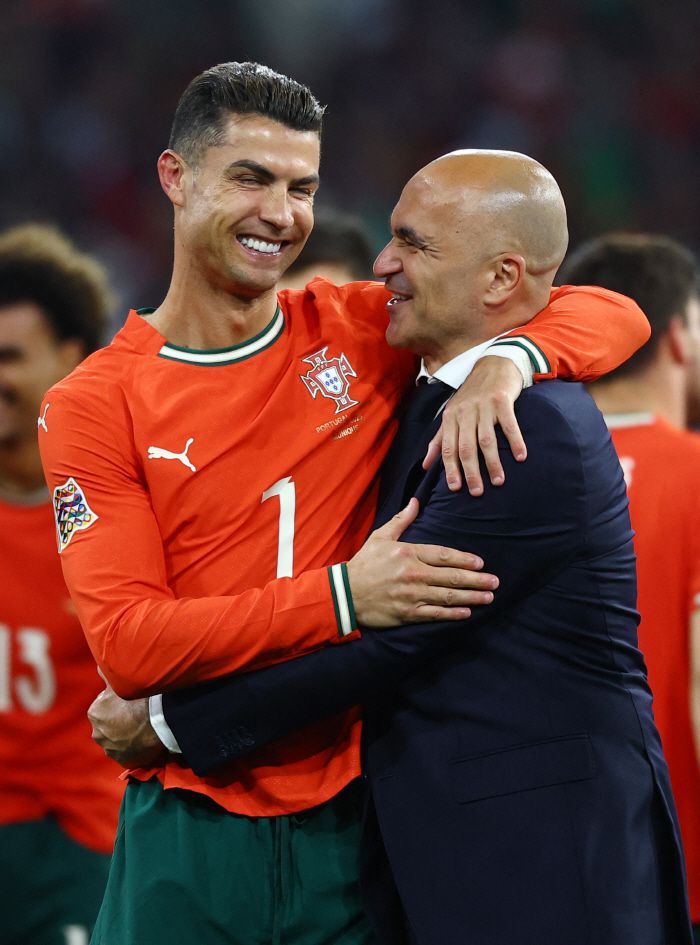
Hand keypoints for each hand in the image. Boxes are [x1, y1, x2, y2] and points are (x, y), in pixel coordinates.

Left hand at [88, 675, 166, 767]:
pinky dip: (134, 747)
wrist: (158, 722)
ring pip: (117, 740)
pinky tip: (144, 739)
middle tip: (138, 715)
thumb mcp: (120, 682)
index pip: (104, 707)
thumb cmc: (139, 699)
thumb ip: (107, 673)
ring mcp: (111, 749)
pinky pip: (128, 753)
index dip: (118, 704)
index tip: (131, 702)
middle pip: (109, 725)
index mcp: (95, 712)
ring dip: (126, 736)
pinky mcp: (124, 761)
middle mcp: (97, 733)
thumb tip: (99, 664)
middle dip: (119, 721)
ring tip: (143, 728)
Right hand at [346, 498, 497, 626]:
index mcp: (408, 553)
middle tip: (495, 581)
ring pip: (448, 596)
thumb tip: (416, 501)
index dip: (464, 560)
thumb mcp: (381, 537)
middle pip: (451, 577)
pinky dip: (453, 614)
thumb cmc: (364, 564)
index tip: (481, 563)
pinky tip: (467, 613)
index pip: (443, 555)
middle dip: (476, 580)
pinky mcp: (408, 613)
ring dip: (471, 597)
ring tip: (489, 596)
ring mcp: (412, 595)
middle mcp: (413, 574)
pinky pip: (435, 614)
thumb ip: (402, 520)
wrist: (345, 593)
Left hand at [423, 356, 526, 495]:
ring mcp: (484, 406)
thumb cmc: (472, 395)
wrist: (493, 364)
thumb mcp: (452, 414)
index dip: (450, 469)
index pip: (448, 447)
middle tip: (477, 492)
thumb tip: (425, 465)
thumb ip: (439, 440)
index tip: (455, 489)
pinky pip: (509, 424)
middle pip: (466, 447)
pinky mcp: (502, 400)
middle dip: (471, 472)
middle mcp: (465, 412)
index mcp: (451, 417)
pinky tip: (521, 457)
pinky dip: (515, 441)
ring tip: (498, 481)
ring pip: (486, 439)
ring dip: (492, 462)